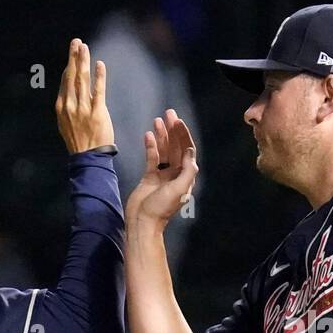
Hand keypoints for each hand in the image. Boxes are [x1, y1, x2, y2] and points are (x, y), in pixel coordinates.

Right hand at [55, 38, 113, 153]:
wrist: (88, 158)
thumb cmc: (79, 141)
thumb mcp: (66, 123)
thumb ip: (68, 106)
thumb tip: (70, 92)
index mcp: (61, 106)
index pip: (66, 81)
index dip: (70, 65)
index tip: (73, 53)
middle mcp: (70, 105)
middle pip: (72, 76)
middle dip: (74, 57)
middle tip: (77, 42)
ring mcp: (83, 108)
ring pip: (82, 80)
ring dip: (84, 61)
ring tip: (84, 47)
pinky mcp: (97, 113)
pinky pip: (98, 91)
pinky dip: (99, 76)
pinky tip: (99, 64)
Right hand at [124, 108, 198, 228]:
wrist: (142, 220)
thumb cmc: (162, 208)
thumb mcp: (179, 189)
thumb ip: (187, 170)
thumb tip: (190, 151)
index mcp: (185, 176)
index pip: (187, 151)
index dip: (183, 135)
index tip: (178, 121)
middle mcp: (175, 173)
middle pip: (176, 147)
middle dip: (173, 130)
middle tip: (168, 112)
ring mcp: (162, 174)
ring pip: (164, 150)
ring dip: (162, 135)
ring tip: (157, 119)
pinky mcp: (149, 176)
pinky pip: (151, 157)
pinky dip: (151, 146)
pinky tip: (148, 135)